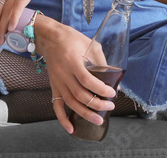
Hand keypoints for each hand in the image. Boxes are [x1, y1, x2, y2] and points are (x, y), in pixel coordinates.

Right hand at [33, 16, 116, 132]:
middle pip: (80, 95)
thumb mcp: (91, 45)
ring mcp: (57, 81)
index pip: (87, 80)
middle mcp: (63, 73)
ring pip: (71, 103)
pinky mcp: (53, 86)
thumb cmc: (72, 39)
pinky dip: (62, 119)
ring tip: (98, 120)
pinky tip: (72, 129)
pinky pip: (56, 105)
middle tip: (109, 107)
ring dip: (85, 114)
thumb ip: (102, 63)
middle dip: (97, 104)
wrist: (50, 37)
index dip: (101, 89)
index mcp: (72, 61)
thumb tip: (116, 82)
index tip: (112, 93)